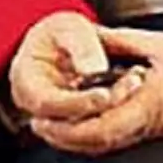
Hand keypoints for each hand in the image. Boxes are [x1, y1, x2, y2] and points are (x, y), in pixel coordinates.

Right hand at [3, 11, 145, 133]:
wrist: (60, 46)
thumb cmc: (57, 35)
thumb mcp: (67, 28)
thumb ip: (80, 45)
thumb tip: (94, 69)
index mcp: (27, 84)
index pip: (48, 103)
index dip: (77, 103)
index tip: (104, 95)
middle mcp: (39, 110)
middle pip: (69, 125)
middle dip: (103, 110)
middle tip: (132, 84)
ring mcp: (58, 122)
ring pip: (86, 134)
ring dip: (114, 114)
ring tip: (135, 82)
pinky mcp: (78, 126)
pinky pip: (98, 132)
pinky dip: (117, 115)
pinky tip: (133, 90)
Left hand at [25, 24, 162, 155]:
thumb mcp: (162, 45)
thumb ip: (121, 43)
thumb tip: (87, 39)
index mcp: (152, 103)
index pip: (101, 128)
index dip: (67, 128)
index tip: (42, 118)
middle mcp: (152, 124)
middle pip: (98, 144)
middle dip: (64, 137)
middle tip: (37, 123)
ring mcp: (156, 132)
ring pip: (108, 144)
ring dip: (77, 136)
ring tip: (52, 123)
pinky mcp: (160, 131)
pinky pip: (121, 138)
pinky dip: (96, 133)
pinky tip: (84, 120)